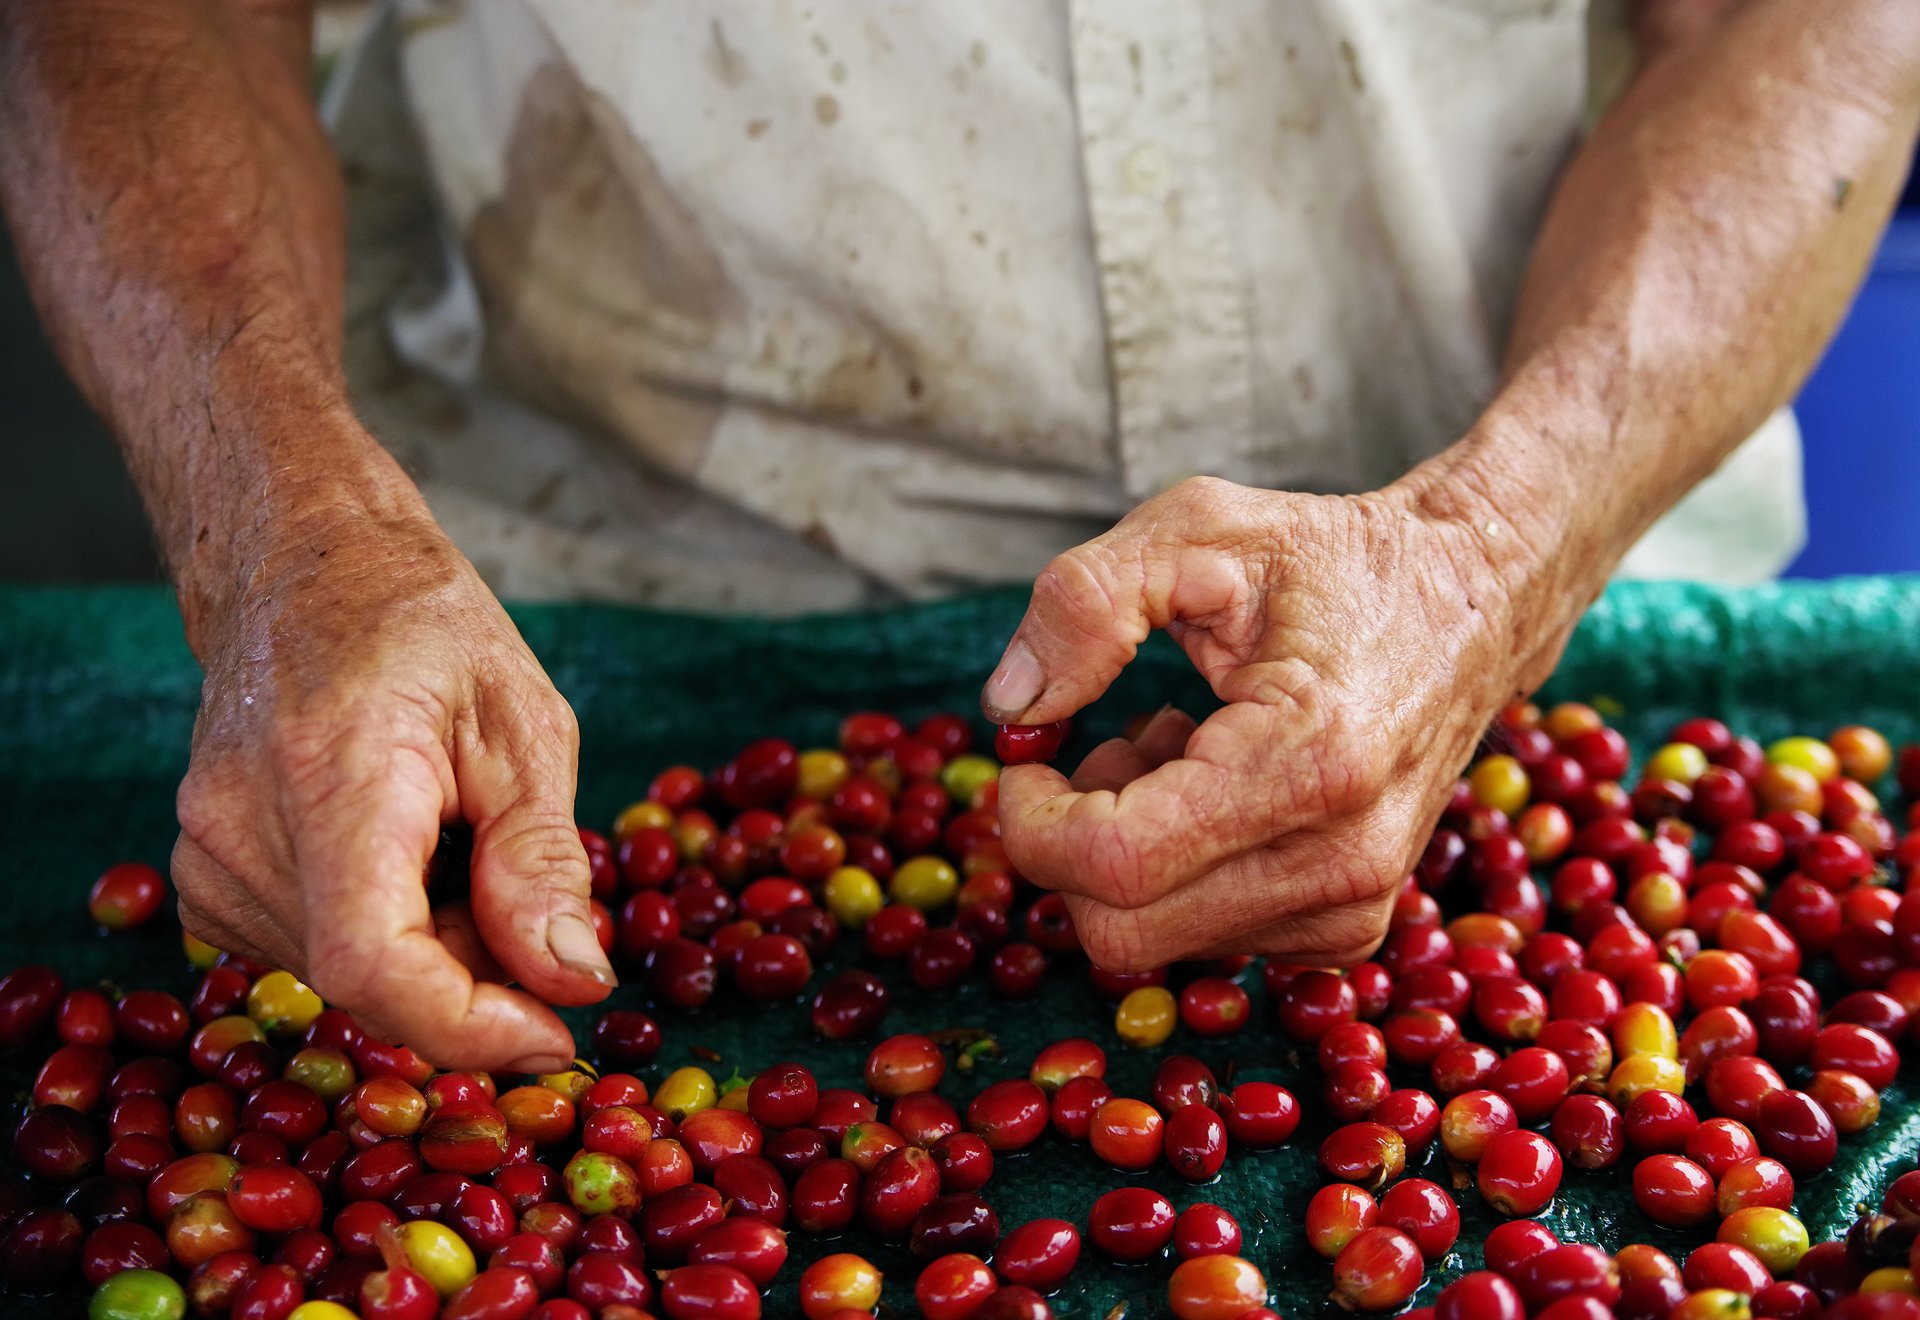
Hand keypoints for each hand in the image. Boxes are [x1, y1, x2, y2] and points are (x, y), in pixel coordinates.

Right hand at [172, 505, 613, 1071]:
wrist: (303, 570)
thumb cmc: (425, 633)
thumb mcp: (524, 728)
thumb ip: (542, 861)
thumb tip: (574, 983)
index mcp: (331, 778)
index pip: (371, 963)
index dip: (468, 1027)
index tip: (552, 1037)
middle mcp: (242, 831)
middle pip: (373, 980)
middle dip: (475, 975)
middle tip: (525, 893)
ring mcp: (209, 860)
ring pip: (350, 976)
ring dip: (435, 949)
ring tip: (461, 840)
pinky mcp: (205, 882)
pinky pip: (318, 953)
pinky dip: (391, 932)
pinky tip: (413, 855)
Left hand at [983, 474, 1564, 970]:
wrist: (1475, 601)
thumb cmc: (1333, 561)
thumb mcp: (1196, 529)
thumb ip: (1084, 603)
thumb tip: (1010, 708)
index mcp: (1310, 759)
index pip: (1116, 864)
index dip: (1032, 821)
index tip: (1026, 759)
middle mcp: (1344, 860)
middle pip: (1122, 928)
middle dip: (1071, 845)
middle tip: (1104, 749)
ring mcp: (1354, 908)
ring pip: (1157, 940)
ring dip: (1128, 851)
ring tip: (1178, 745)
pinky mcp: (1349, 930)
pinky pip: (1206, 937)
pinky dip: (1176, 873)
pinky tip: (1212, 787)